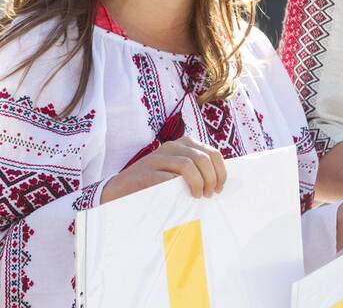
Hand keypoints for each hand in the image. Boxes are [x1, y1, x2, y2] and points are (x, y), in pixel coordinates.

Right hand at [101, 137, 226, 203]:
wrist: (121, 190)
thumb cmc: (155, 184)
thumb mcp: (177, 171)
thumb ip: (196, 170)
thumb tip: (221, 182)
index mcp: (183, 145)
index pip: (212, 152)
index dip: (221, 171)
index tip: (220, 188)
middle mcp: (171, 147)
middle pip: (203, 158)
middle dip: (211, 179)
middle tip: (209, 195)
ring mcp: (158, 158)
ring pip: (189, 164)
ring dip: (198, 183)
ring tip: (198, 196)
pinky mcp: (147, 172)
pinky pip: (170, 177)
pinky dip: (180, 188)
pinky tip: (181, 197)